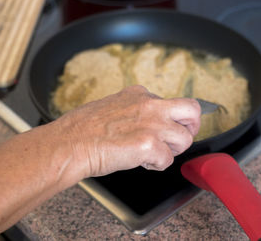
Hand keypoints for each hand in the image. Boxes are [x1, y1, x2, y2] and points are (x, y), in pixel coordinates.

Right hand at [49, 85, 200, 180]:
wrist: (68, 144)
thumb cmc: (81, 130)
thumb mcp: (111, 107)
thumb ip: (132, 110)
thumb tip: (143, 121)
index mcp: (139, 94)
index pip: (171, 102)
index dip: (168, 119)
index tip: (164, 128)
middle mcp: (150, 105)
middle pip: (192, 110)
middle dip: (190, 127)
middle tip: (178, 140)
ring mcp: (152, 124)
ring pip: (184, 139)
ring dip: (170, 151)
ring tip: (151, 155)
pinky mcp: (149, 145)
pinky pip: (168, 160)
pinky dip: (156, 166)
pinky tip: (140, 163)